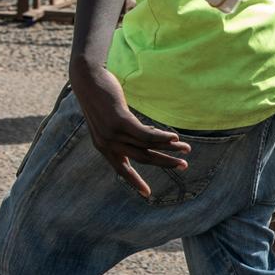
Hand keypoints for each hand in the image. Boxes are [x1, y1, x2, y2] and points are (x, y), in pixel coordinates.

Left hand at [70, 65, 189, 197]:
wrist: (87, 80)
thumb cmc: (99, 97)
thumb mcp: (110, 119)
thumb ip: (124, 132)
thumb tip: (147, 139)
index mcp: (104, 147)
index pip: (121, 170)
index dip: (135, 182)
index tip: (147, 194)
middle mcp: (107, 144)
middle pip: (142, 159)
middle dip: (165, 163)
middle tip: (184, 166)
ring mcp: (113, 134)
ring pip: (147, 147)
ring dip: (170, 148)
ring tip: (187, 149)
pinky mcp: (120, 122)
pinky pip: (146, 135)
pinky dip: (163, 137)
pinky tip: (175, 137)